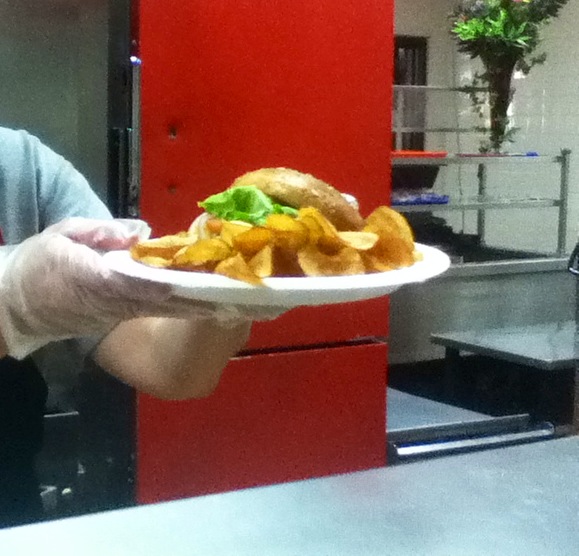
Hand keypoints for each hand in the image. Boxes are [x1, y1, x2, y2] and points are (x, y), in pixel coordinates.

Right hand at [0, 218, 246, 358]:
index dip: (181, 283)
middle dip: (208, 299)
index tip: (210, 281)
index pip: (147, 283)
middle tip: (246, 297)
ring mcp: (126, 312)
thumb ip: (101, 232)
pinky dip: (192, 310)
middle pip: (172, 301)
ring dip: (207, 307)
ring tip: (243, 304)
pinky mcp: (127, 315)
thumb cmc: (39, 265)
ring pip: (172, 310)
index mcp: (101, 279)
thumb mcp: (62, 235)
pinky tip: (216, 307)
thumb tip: (142, 233)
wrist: (17, 304)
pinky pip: (165, 312)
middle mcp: (120, 301)